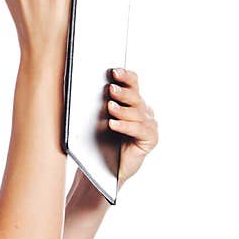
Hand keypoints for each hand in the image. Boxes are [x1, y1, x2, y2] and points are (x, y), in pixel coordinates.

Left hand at [106, 68, 158, 187]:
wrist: (107, 167)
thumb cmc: (103, 140)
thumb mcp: (101, 118)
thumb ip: (101, 103)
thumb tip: (88, 87)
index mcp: (133, 101)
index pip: (133, 84)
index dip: (126, 77)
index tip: (114, 71)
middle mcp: (144, 111)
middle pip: (135, 97)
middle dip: (123, 92)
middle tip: (111, 88)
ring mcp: (149, 125)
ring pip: (137, 113)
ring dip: (122, 110)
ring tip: (110, 107)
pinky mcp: (150, 140)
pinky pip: (138, 130)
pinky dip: (125, 126)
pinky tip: (113, 124)